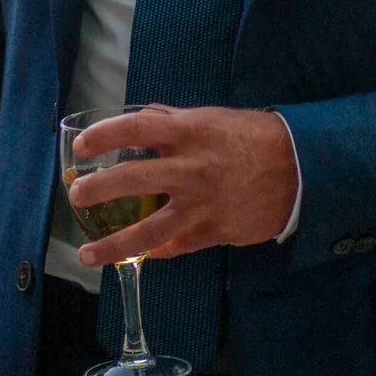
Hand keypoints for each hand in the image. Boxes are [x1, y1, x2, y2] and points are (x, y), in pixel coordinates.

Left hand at [68, 106, 298, 266]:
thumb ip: (171, 121)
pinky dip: (154, 251)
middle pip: (133, 179)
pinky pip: (176, 246)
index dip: (104, 136)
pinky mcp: (215, 231)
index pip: (135, 128)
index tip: (81, 146)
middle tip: (75, 196)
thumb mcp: (210, 118)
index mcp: (188, 132)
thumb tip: (138, 119)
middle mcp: (191, 168)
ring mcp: (202, 204)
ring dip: (114, 245)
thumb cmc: (250, 138)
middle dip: (98, 189)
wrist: (300, 170)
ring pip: (150, 230)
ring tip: (87, 255)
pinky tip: (137, 256)